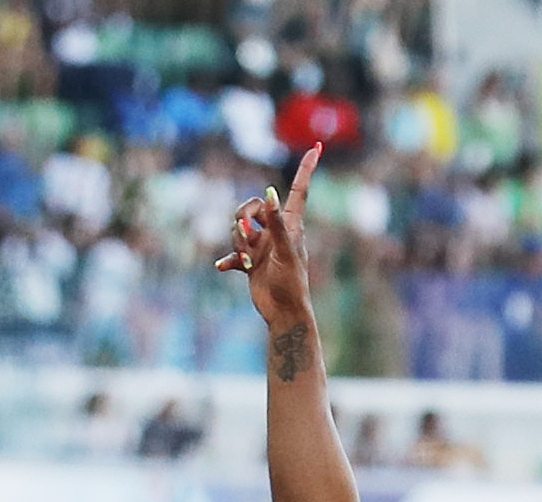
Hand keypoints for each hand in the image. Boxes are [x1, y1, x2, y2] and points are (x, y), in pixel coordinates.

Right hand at [213, 144, 318, 326]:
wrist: (283, 313)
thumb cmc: (291, 283)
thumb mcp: (284, 251)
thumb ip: (276, 223)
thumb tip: (269, 194)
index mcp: (292, 225)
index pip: (299, 190)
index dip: (307, 169)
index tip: (317, 147)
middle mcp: (277, 231)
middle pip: (253, 206)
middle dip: (242, 216)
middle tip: (245, 234)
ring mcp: (263, 246)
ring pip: (239, 228)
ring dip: (238, 242)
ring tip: (249, 262)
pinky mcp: (252, 262)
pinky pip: (234, 253)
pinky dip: (229, 259)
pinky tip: (224, 267)